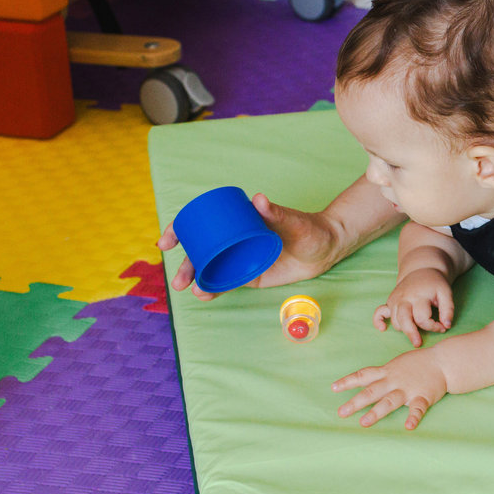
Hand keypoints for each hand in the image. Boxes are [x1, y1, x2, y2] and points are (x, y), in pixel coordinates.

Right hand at [157, 193, 340, 299]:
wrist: (326, 248)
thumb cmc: (308, 229)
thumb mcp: (292, 221)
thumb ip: (276, 212)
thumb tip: (259, 199)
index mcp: (236, 221)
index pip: (201, 223)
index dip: (179, 230)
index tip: (168, 241)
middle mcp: (233, 240)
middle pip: (200, 252)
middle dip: (185, 266)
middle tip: (179, 280)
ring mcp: (239, 258)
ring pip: (210, 269)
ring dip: (197, 280)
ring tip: (194, 290)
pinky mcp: (249, 275)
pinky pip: (227, 282)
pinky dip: (214, 288)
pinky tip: (206, 293)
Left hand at [333, 348, 448, 429]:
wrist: (443, 361)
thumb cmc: (419, 363)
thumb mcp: (398, 364)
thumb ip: (384, 373)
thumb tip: (367, 380)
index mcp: (387, 372)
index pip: (363, 376)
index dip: (348, 382)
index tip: (333, 388)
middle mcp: (394, 381)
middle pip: (371, 391)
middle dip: (356, 403)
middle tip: (341, 412)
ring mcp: (408, 389)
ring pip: (389, 401)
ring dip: (376, 412)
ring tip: (364, 422)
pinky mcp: (423, 397)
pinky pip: (417, 409)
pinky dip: (413, 417)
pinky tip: (409, 426)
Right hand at [376, 268, 454, 346]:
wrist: (422, 270)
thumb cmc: (435, 284)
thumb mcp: (446, 293)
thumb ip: (448, 309)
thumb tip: (446, 326)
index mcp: (419, 296)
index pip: (423, 319)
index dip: (433, 326)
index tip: (442, 327)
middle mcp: (404, 298)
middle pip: (403, 320)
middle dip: (411, 333)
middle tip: (418, 343)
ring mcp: (395, 300)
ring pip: (395, 321)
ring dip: (404, 329)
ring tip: (416, 329)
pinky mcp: (389, 302)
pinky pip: (379, 313)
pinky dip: (378, 321)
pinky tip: (382, 328)